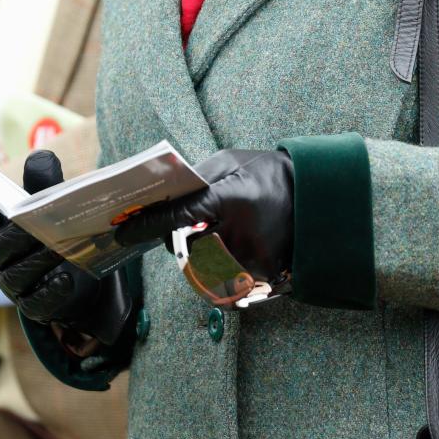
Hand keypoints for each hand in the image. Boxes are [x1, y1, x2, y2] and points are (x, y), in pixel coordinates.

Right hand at [0, 150, 132, 343]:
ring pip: (15, 274)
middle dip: (19, 235)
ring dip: (38, 261)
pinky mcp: (33, 305)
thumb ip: (44, 182)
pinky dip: (51, 291)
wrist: (81, 275)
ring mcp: (12, 283)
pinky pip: (36, 302)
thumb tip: (41, 157)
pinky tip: (67, 279)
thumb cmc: (56, 230)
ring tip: (62, 248)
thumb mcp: (50, 204)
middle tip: (44, 225)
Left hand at [115, 149, 294, 286]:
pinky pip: (226, 276)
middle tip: (190, 229)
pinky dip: (222, 265)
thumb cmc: (267, 173)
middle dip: (181, 240)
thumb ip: (198, 176)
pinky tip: (237, 248)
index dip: (147, 225)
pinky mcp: (262, 273)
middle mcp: (240, 230)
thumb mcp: (233, 161)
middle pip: (187, 247)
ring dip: (203, 253)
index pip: (177, 216)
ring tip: (221, 234)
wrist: (316, 196)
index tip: (122, 233)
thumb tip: (163, 193)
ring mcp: (252, 255)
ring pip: (205, 265)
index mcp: (231, 198)